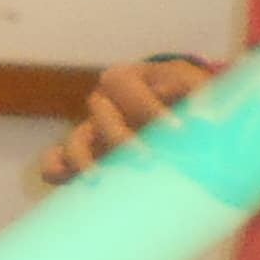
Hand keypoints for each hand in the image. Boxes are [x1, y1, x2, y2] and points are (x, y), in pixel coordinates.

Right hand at [33, 53, 216, 189]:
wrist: (182, 118)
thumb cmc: (191, 99)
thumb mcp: (198, 88)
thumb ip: (201, 96)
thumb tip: (202, 115)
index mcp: (130, 77)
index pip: (126, 84)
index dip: (147, 105)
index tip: (178, 130)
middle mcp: (106, 102)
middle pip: (99, 110)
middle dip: (119, 135)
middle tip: (146, 159)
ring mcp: (91, 131)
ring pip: (74, 138)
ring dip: (81, 157)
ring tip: (95, 178)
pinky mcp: (84, 158)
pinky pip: (57, 161)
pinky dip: (57, 169)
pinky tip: (65, 182)